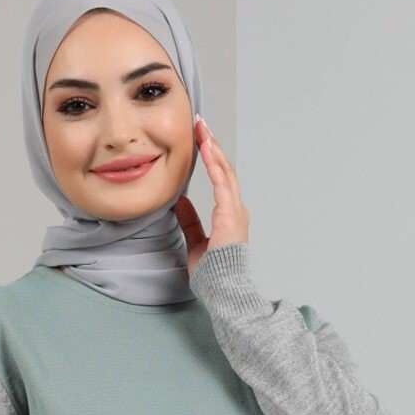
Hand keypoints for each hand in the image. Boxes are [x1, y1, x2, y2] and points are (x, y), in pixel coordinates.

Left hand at [173, 115, 249, 276]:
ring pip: (224, 171)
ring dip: (213, 148)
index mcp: (229, 216)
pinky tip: (206, 148)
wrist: (223, 289)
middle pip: (224, 170)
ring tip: (202, 128)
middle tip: (201, 125)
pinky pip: (222, 182)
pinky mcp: (230, 214)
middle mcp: (235, 210)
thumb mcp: (196, 241)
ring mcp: (235, 211)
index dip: (211, 160)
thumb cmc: (213, 273)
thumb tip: (179, 202)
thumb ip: (190, 221)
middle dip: (212, 146)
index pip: (220, 181)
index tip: (201, 142)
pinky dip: (214, 163)